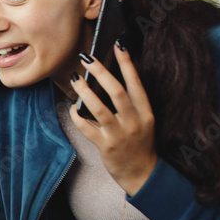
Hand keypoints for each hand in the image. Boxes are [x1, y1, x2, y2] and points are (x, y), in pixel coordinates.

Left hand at [69, 42, 157, 195]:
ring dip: (84, 91)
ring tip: (75, 79)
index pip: (136, 82)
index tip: (118, 44)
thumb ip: (130, 104)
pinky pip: (87, 128)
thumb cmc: (139, 143)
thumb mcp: (142, 121)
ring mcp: (120, 134)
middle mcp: (135, 121)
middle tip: (86, 57)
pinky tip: (73, 108)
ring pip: (99, 108)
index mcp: (146, 112)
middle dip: (100, 72)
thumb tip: (106, 79)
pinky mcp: (106, 146)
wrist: (143, 174)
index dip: (127, 63)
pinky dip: (77, 116)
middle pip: (116, 91)